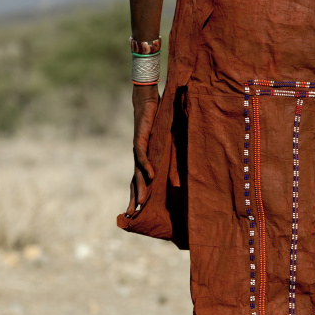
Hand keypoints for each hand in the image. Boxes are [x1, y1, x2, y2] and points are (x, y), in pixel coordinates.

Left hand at [126, 83, 159, 215]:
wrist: (146, 99)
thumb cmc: (155, 120)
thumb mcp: (163, 142)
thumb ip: (168, 153)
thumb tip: (182, 164)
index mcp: (144, 160)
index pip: (138, 182)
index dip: (135, 197)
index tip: (134, 213)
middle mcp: (139, 157)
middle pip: (135, 182)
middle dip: (133, 199)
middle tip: (132, 215)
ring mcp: (138, 149)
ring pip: (137, 173)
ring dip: (139, 188)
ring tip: (140, 202)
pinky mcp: (140, 138)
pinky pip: (142, 155)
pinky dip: (146, 167)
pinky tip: (149, 177)